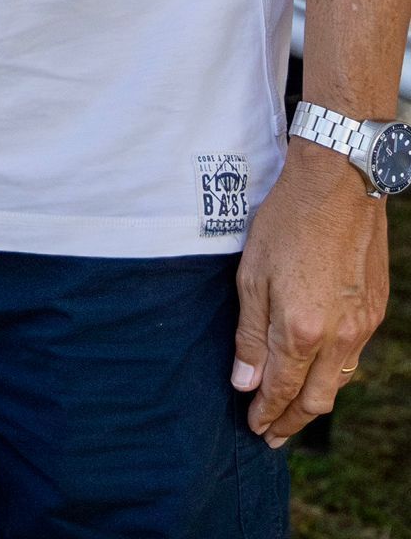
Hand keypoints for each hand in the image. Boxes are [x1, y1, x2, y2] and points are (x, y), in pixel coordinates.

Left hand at [233, 140, 389, 445]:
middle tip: (272, 435)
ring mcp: (361, 325)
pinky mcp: (375, 309)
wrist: (338, 184)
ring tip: (293, 411)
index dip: (266, 413)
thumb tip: (245, 383)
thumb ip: (249, 333)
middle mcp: (337, 337)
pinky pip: (353, 356)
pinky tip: (320, 371)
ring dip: (314, 401)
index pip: (281, 389)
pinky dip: (334, 373)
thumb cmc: (286, 222)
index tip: (254, 427)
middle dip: (291, 421)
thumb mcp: (252, 274)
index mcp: (300, 330)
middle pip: (315, 399)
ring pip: (338, 382)